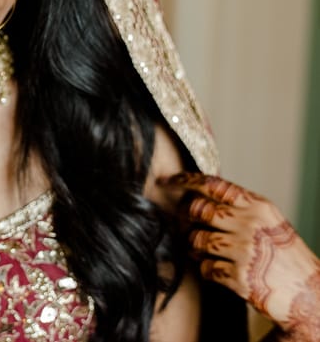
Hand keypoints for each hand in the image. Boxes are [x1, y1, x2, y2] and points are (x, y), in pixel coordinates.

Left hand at [159, 173, 319, 339]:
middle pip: (198, 210)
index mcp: (259, 207)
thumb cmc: (283, 255)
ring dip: (196, 246)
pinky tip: (220, 270)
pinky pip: (205, 267)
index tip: (168, 181)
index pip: (214, 185)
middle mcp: (251, 225)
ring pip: (197, 239)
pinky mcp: (239, 277)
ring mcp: (245, 251)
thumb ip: (238, 208)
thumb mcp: (268, 221)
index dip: (186, 180)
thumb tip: (195, 198)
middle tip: (189, 225)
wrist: (309, 293)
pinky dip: (207, 269)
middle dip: (188, 218)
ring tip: (207, 250)